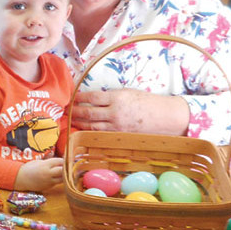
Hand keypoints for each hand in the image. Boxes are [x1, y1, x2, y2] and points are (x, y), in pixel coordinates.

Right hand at [14, 157, 63, 191]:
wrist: (21, 179)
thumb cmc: (29, 168)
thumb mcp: (38, 161)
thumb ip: (48, 159)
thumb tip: (54, 152)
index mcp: (45, 165)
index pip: (60, 161)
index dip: (64, 160)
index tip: (65, 159)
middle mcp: (48, 173)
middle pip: (63, 170)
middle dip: (66, 167)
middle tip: (67, 165)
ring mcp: (48, 181)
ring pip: (62, 178)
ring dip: (64, 174)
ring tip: (64, 171)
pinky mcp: (48, 187)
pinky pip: (57, 183)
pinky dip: (58, 179)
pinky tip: (57, 176)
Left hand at [71, 89, 189, 134]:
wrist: (165, 118)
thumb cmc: (149, 102)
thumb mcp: (129, 92)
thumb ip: (112, 96)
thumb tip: (95, 98)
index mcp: (117, 97)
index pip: (92, 97)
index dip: (79, 97)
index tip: (72, 96)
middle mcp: (115, 112)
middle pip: (88, 112)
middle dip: (75, 111)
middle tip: (65, 109)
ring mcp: (117, 126)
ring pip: (92, 125)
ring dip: (79, 122)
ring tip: (70, 120)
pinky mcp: (120, 136)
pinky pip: (101, 134)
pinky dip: (90, 132)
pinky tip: (83, 130)